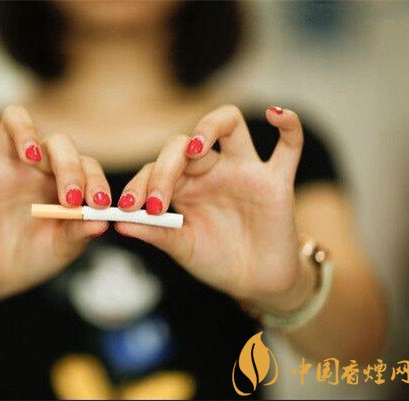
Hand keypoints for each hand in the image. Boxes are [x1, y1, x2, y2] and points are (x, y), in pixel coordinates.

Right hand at [0, 106, 109, 297]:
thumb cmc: (37, 256)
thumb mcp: (61, 250)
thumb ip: (78, 234)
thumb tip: (101, 223)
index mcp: (64, 180)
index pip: (85, 163)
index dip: (95, 179)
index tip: (100, 204)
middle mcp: (36, 167)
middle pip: (55, 142)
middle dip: (68, 164)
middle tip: (70, 197)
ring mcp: (2, 168)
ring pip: (12, 122)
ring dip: (25, 131)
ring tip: (32, 156)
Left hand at [114, 105, 314, 310]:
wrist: (254, 282)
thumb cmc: (216, 260)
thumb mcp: (182, 247)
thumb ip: (155, 233)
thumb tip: (118, 222)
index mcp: (184, 184)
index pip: (156, 167)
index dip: (140, 183)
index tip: (128, 209)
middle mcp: (211, 169)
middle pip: (184, 143)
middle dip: (165, 167)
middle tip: (155, 201)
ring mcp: (244, 171)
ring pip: (229, 124)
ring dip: (209, 127)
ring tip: (194, 149)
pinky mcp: (277, 181)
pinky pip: (289, 146)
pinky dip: (289, 125)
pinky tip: (275, 113)